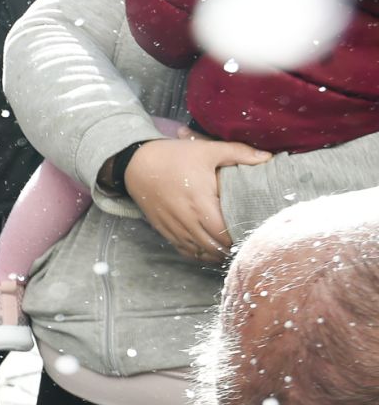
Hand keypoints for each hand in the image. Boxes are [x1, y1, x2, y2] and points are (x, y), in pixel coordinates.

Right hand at [123, 138, 268, 261]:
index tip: (251, 234)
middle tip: (245, 245)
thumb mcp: (207, 150)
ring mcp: (173, 226)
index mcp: (200, 202)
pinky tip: (208, 252)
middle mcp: (186, 218)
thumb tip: (268, 157)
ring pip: (198, 251)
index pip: (223, 232)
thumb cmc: (174, 156)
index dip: (239, 237)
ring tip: (230, 252)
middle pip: (213, 246)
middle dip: (230, 249)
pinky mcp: (163, 229)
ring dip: (215, 254)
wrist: (136, 163)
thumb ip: (239, 153)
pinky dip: (197, 254)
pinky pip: (183, 249)